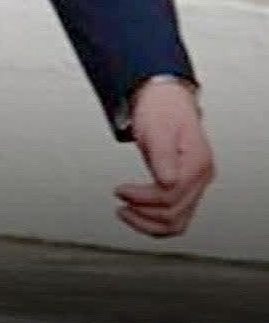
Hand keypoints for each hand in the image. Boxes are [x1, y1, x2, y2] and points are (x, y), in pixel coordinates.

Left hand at [115, 79, 214, 237]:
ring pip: (179, 220)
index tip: (121, 191)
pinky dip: (157, 220)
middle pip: (176, 212)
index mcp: (197, 163)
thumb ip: (163, 156)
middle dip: (144, 213)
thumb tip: (167, 183)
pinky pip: (176, 213)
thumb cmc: (161, 109)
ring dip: (151, 223)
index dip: (143, 198)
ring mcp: (194, 183)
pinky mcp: (184, 185)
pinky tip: (138, 214)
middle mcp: (200, 176)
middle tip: (121, 204)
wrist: (165, 99)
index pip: (172, 195)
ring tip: (126, 214)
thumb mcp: (157, 128)